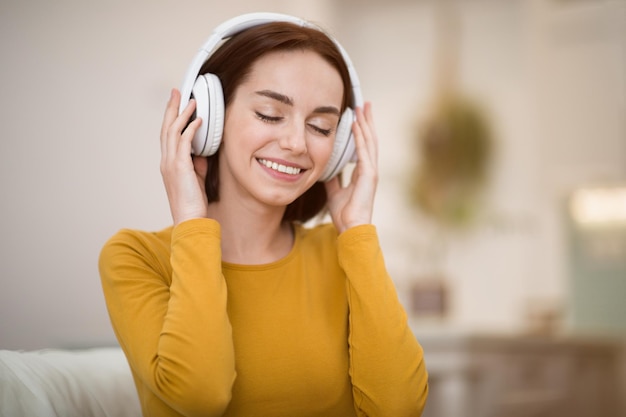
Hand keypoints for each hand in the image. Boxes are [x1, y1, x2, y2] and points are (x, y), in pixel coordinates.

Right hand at [160, 89, 208, 224]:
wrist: (189, 220)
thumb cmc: (193, 203)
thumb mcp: (196, 179)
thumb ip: (197, 163)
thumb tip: (202, 151)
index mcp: (168, 163)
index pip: (167, 135)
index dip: (171, 118)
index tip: (176, 103)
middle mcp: (166, 161)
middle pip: (166, 128)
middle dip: (172, 108)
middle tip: (176, 92)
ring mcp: (171, 163)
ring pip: (173, 132)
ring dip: (182, 114)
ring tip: (191, 100)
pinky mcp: (179, 167)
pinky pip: (184, 142)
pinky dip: (190, 129)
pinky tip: (198, 120)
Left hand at [325, 102, 377, 232]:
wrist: (351, 228)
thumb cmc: (345, 213)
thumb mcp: (335, 191)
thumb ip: (333, 179)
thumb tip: (326, 169)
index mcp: (363, 172)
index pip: (363, 146)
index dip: (361, 130)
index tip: (357, 115)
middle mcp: (369, 169)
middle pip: (369, 139)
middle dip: (367, 121)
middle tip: (364, 104)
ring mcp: (371, 171)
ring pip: (369, 142)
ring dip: (365, 123)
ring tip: (362, 107)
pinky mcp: (369, 175)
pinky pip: (364, 151)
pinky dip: (360, 137)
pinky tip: (357, 125)